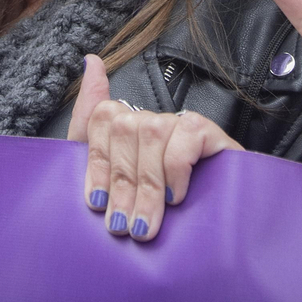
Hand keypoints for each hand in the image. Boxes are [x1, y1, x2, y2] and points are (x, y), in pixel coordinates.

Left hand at [66, 54, 239, 241]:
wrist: (209, 241)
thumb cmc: (155, 216)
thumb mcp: (110, 179)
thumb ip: (89, 121)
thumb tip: (92, 60)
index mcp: (129, 132)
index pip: (103, 116)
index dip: (97, 160)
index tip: (97, 203)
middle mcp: (156, 122)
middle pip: (126, 127)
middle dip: (121, 182)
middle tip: (123, 225)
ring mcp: (183, 126)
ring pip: (152, 131)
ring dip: (146, 184)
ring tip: (145, 225)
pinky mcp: (212, 134)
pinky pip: (186, 136)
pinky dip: (175, 169)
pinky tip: (175, 198)